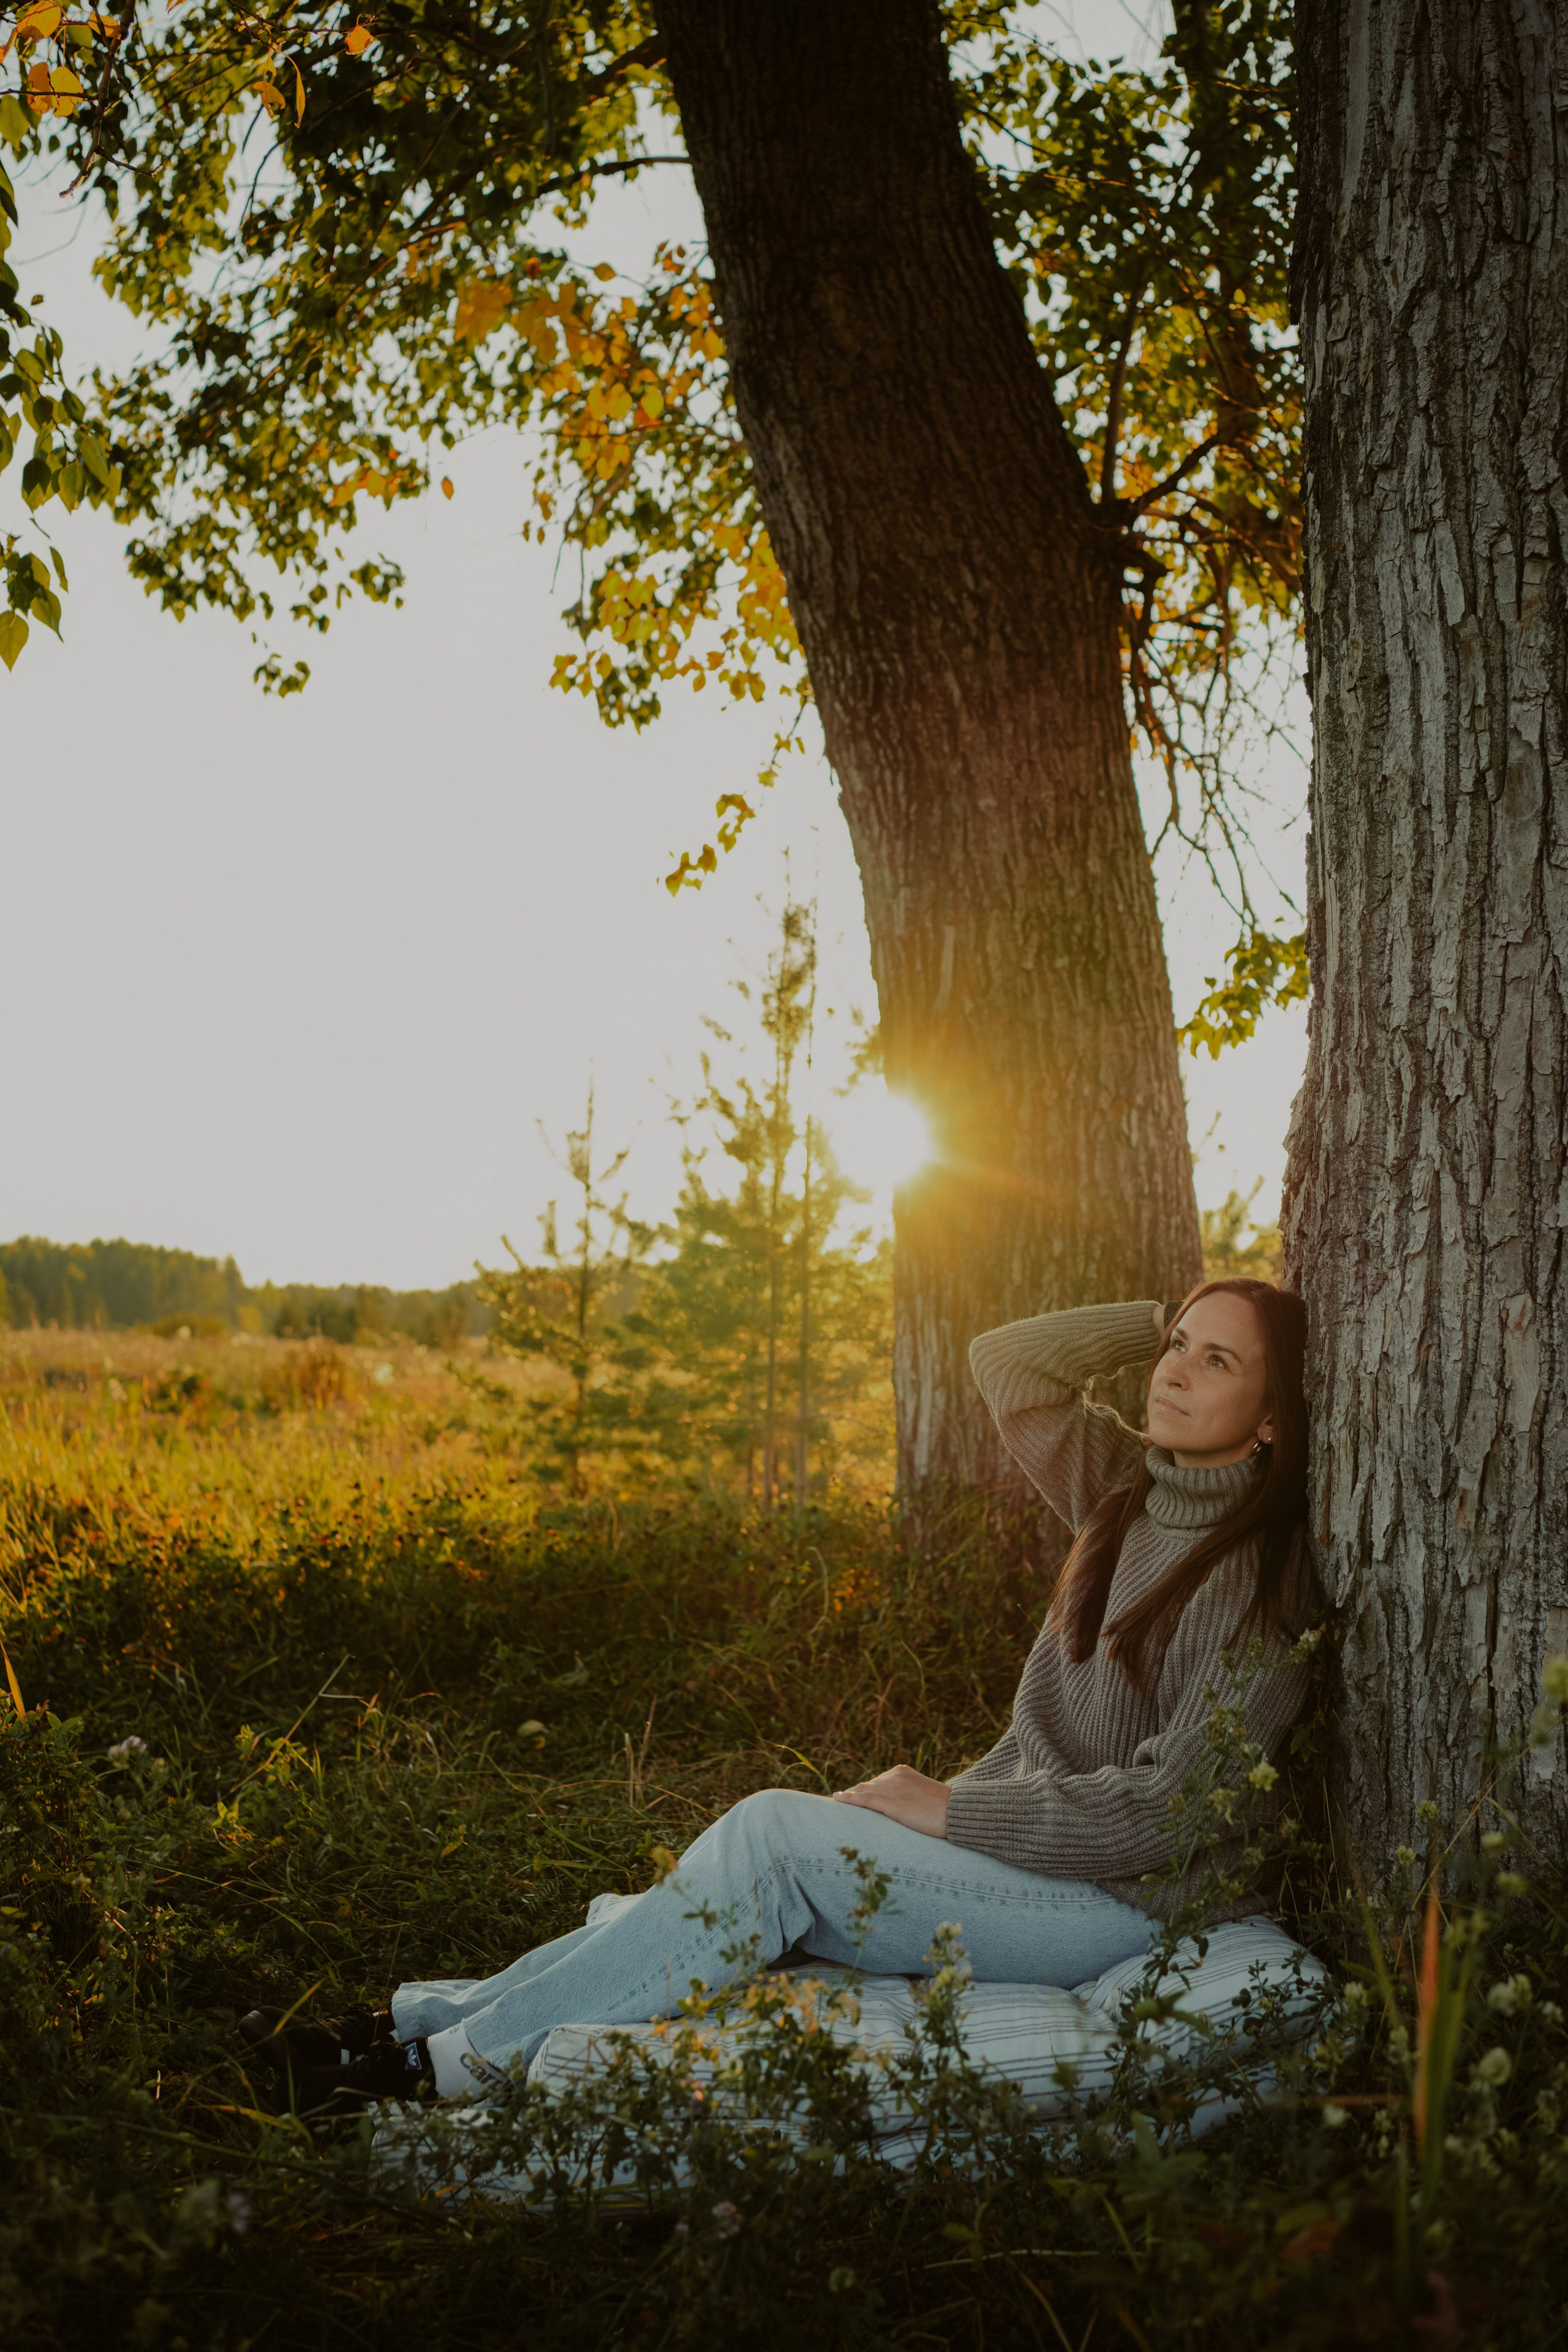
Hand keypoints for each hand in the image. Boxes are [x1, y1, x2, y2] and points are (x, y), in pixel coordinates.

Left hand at [830, 1762, 950, 1838]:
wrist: (956, 1812)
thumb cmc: (945, 1810)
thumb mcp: (924, 1797)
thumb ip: (909, 1796)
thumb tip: (901, 1808)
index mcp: (903, 1772)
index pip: (877, 1782)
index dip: (865, 1790)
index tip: (855, 1796)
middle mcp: (894, 1775)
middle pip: (867, 1785)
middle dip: (855, 1793)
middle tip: (841, 1800)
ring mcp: (891, 1787)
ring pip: (862, 1791)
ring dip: (848, 1797)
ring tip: (837, 1800)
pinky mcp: (890, 1801)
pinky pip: (863, 1800)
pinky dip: (849, 1799)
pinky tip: (838, 1800)